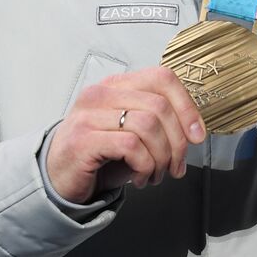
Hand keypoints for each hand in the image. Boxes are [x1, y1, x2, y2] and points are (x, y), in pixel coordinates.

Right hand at [45, 66, 205, 203]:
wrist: (58, 178)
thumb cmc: (99, 156)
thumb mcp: (132, 132)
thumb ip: (159, 122)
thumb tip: (194, 131)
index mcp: (117, 85)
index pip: (162, 78)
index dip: (187, 106)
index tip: (197, 135)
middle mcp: (101, 94)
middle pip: (159, 106)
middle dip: (177, 142)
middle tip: (176, 166)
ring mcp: (89, 115)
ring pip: (148, 126)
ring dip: (161, 158)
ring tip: (156, 174)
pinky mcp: (82, 139)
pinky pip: (131, 146)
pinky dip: (145, 165)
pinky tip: (140, 177)